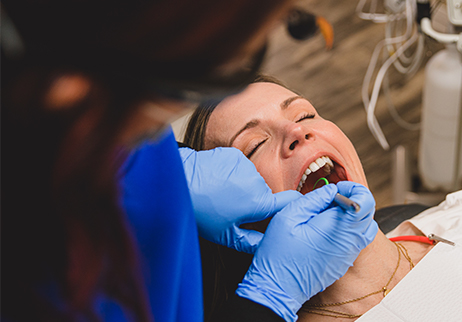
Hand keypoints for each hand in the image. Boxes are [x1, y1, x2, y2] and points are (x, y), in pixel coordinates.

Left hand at [179, 147, 301, 253]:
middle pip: (265, 192)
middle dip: (254, 200)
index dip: (290, 207)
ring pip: (252, 179)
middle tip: (233, 208)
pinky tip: (217, 180)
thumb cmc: (201, 212)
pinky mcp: (234, 154)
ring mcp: (245, 165)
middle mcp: (257, 181)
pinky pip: (240, 166)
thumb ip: (253, 242)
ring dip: (242, 186)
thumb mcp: (226, 235)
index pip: (289, 202)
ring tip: (221, 194)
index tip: (285, 210)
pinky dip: (232, 173)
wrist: (179, 184)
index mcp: (259, 202)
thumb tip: (268, 244)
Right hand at [236, 182, 377, 320]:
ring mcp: (348, 256)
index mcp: (338, 229)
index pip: (365, 202)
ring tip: (325, 214)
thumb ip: (313, 200)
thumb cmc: (279, 254)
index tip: (336, 189)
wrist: (277, 288)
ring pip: (364, 227)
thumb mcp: (289, 217)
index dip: (353, 188)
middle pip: (367, 213)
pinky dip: (345, 229)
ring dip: (349, 215)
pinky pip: (354, 240)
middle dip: (352, 200)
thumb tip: (330, 191)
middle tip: (328, 200)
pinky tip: (323, 230)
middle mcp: (349, 243)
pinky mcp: (343, 263)